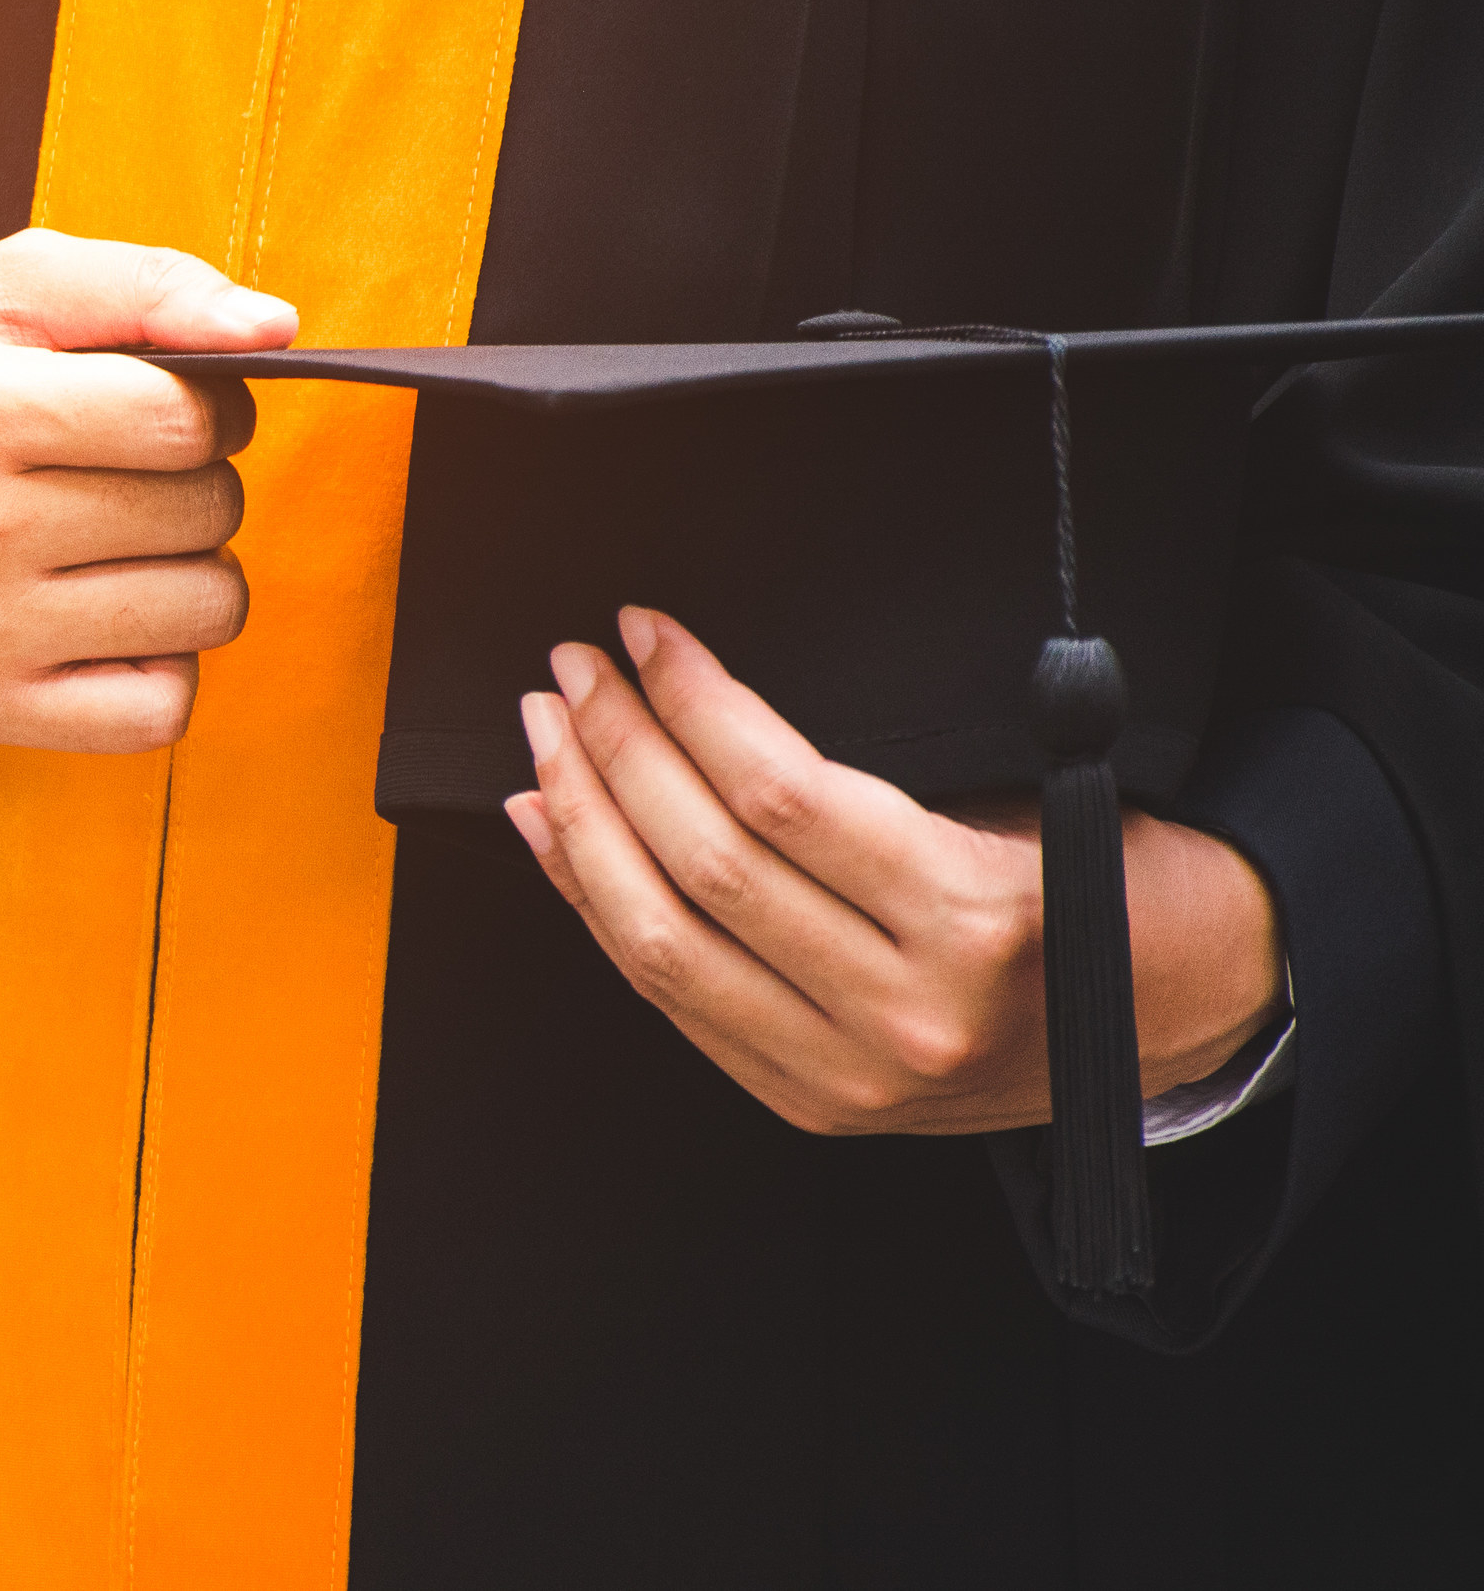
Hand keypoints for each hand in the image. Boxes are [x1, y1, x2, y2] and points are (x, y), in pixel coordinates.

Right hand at [0, 228, 296, 751]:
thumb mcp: (1, 290)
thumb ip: (145, 286)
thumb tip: (271, 328)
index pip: (185, 420)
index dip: (207, 405)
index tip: (164, 408)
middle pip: (203, 512)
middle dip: (193, 480)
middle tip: (123, 472)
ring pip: (205, 609)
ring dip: (189, 570)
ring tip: (117, 542)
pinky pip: (160, 710)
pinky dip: (161, 663)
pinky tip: (108, 616)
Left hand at [504, 607, 1283, 1135]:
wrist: (1187, 1015)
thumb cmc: (1112, 877)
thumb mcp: (1035, 798)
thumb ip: (872, 780)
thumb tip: (706, 696)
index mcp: (973, 916)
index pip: (778, 794)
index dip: (690, 702)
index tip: (643, 631)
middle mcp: (905, 1010)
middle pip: (702, 865)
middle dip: (615, 751)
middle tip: (574, 668)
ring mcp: (851, 1073)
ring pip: (658, 941)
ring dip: (582, 825)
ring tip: (548, 736)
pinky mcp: (812, 1103)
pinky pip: (667, 996)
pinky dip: (593, 907)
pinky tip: (555, 832)